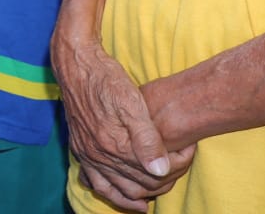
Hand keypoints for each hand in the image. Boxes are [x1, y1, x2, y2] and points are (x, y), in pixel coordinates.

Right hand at [52, 32, 192, 210]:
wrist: (76, 64)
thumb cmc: (106, 80)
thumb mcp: (132, 104)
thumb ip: (148, 139)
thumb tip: (160, 171)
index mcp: (115, 147)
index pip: (152, 173)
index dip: (176, 167)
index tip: (188, 152)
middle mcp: (98, 155)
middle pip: (135, 185)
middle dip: (159, 184)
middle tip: (175, 172)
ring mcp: (86, 152)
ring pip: (111, 189)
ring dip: (130, 199)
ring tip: (145, 204)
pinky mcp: (78, 147)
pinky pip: (91, 180)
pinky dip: (105, 191)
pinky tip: (114, 190)